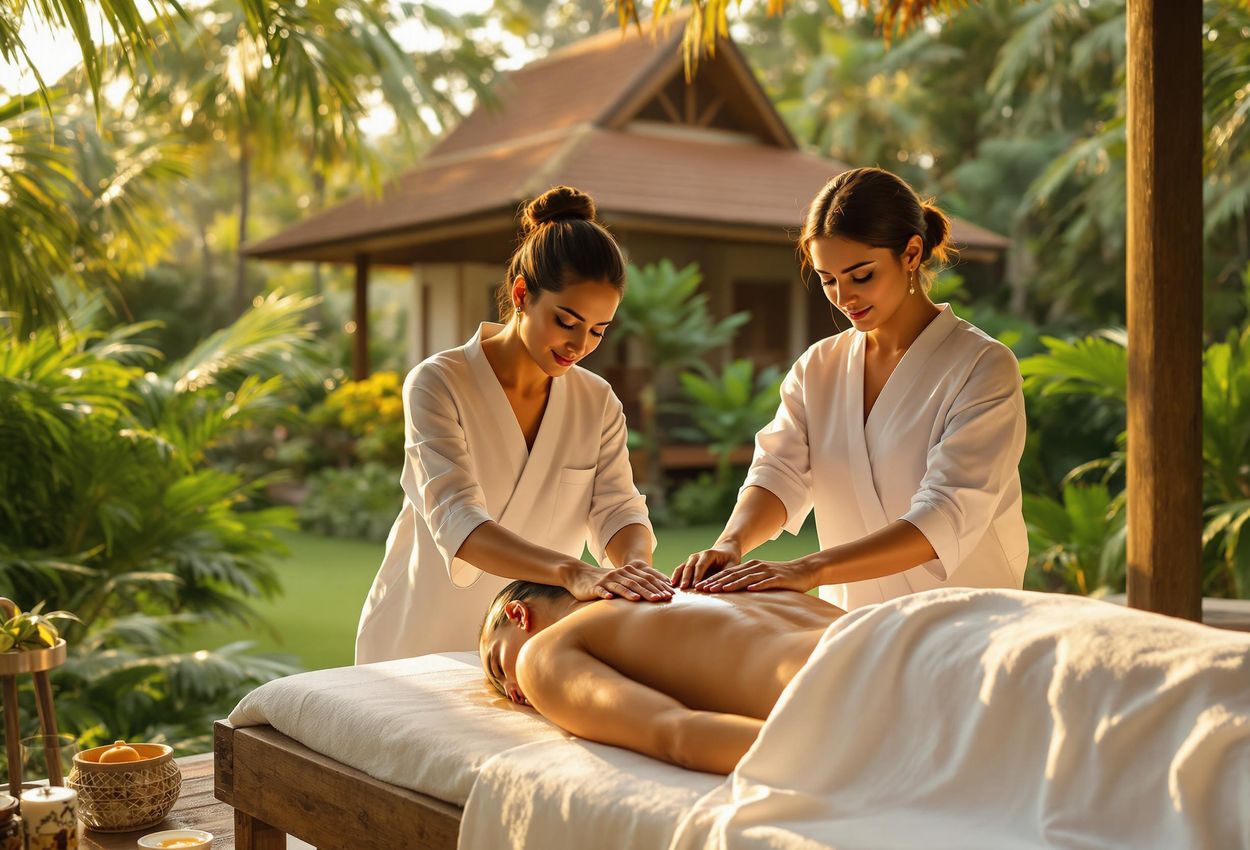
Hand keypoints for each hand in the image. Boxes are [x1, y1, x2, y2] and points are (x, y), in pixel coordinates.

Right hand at [563, 560, 673, 601]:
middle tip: (662, 599)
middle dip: (650, 590)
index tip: (671, 594)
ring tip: (640, 600)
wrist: (580, 575)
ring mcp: (607, 580)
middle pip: (637, 582)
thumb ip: (639, 584)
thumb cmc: (606, 582)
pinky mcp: (595, 587)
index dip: (659, 586)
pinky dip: (606, 594)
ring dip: (631, 593)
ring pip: (621, 586)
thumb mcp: (623, 581)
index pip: (647, 578)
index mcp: (629, 572)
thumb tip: (660, 593)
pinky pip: (601, 590)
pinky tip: (610, 598)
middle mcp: (620, 574)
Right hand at [672, 541, 741, 588]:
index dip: (698, 575)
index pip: (701, 565)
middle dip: (686, 577)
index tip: (696, 586)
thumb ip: (726, 574)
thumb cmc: (730, 560)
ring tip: (675, 587)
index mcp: (709, 554)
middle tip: (684, 588)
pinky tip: (672, 584)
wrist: (725, 551)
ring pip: (683, 567)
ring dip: (679, 577)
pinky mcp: (688, 563)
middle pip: (690, 566)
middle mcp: (698, 555)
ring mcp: (691, 559)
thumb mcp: (732, 565)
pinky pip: (680, 569)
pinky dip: (675, 575)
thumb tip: (719, 586)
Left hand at [694, 556, 818, 593]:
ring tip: (720, 590)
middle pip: (733, 575)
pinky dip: (757, 585)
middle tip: (702, 589)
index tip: (700, 588)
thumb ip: (748, 583)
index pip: (728, 574)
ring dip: (732, 584)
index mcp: (750, 567)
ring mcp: (767, 572)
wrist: (804, 571)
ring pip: (746, 578)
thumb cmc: (782, 578)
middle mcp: (756, 567)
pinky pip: (766, 582)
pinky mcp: (779, 578)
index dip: (713, 580)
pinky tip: (749, 589)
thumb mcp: (762, 578)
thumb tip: (732, 593)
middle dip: (716, 582)